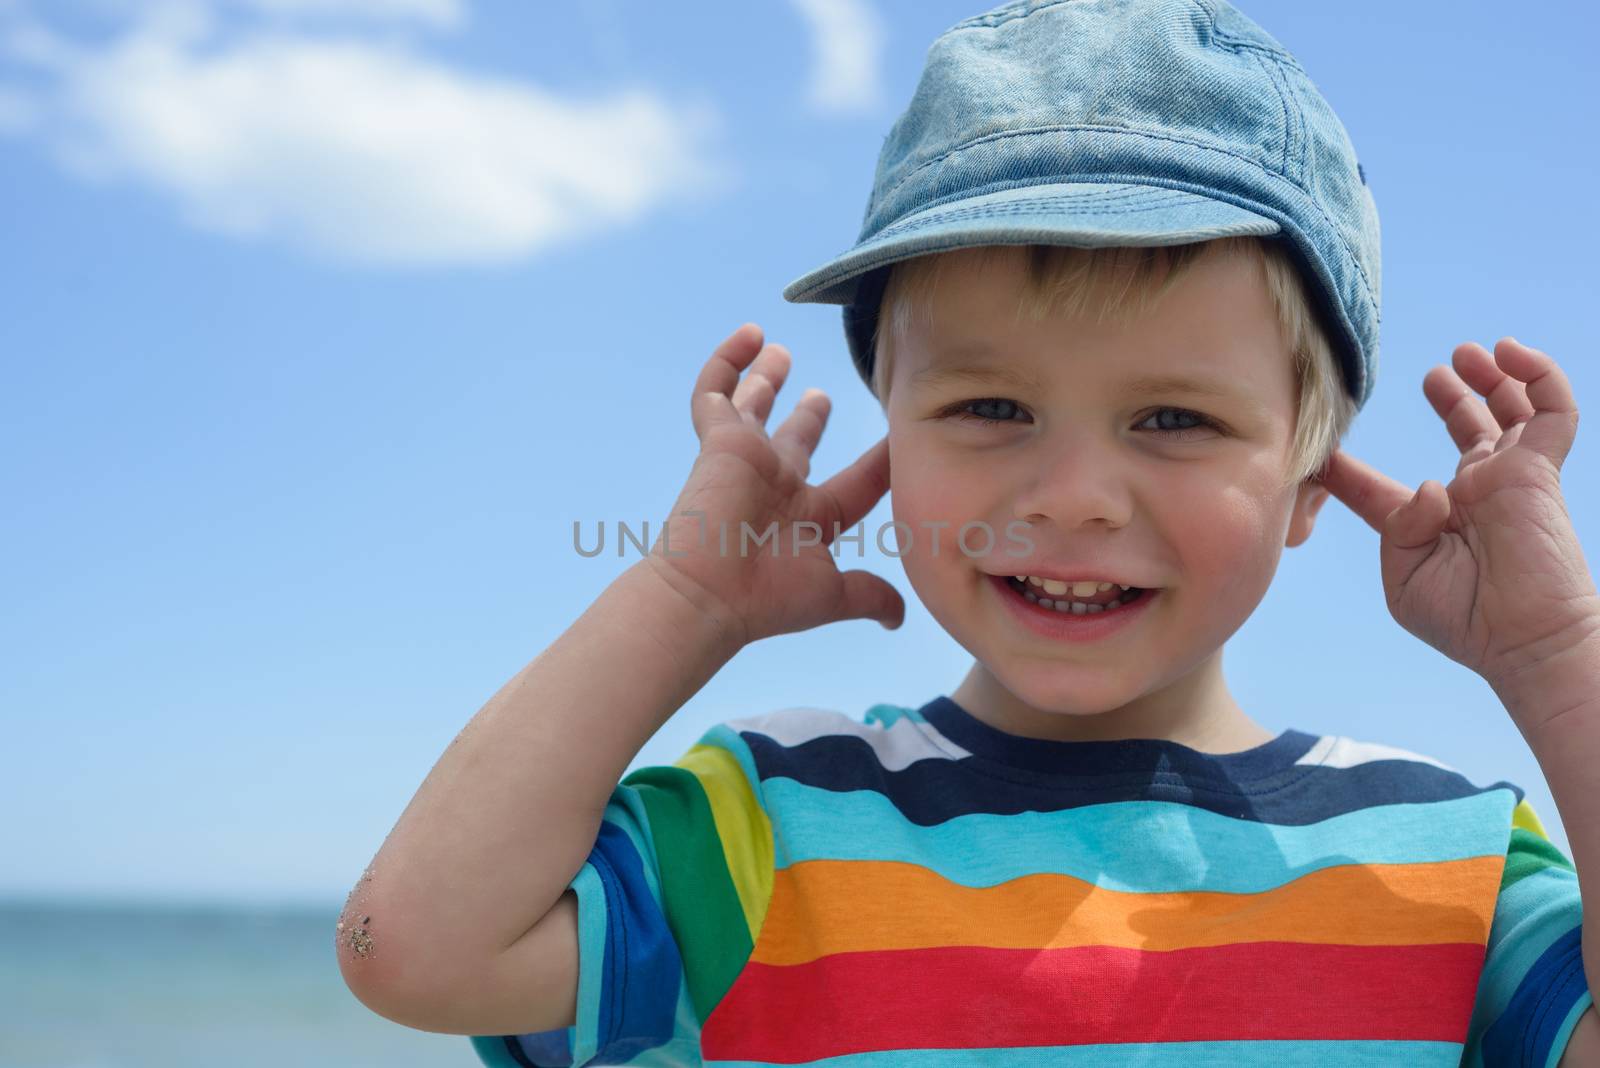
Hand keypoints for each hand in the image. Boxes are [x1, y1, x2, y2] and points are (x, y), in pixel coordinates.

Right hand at [642, 323, 904, 649]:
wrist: (709, 593)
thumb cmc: (768, 597)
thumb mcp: (834, 593)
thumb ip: (870, 594)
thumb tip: (901, 619)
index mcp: (811, 518)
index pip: (856, 482)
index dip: (879, 462)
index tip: (901, 437)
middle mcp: (780, 485)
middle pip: (796, 441)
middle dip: (806, 416)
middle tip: (819, 393)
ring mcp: (747, 459)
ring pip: (753, 408)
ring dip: (765, 378)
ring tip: (776, 348)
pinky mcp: (719, 440)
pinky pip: (716, 391)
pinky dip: (728, 360)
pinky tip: (749, 333)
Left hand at [1317, 337, 1599, 729]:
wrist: (1525, 642)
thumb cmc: (1466, 621)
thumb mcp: (1407, 580)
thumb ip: (1399, 527)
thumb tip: (1430, 485)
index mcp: (1425, 523)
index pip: (1378, 487)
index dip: (1345, 471)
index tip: (1314, 454)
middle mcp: (1469, 492)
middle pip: (1463, 428)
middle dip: (1450, 396)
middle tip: (1432, 374)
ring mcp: (1507, 477)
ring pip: (1508, 409)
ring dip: (1490, 377)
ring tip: (1466, 354)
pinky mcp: (1540, 469)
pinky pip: (1553, 409)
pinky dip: (1538, 375)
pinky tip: (1509, 354)